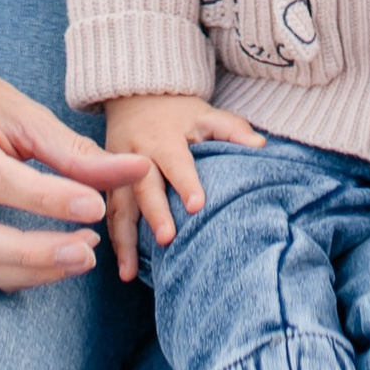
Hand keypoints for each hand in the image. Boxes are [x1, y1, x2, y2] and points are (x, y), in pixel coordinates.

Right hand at [0, 30, 143, 290]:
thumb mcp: (15, 105)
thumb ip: (69, 146)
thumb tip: (133, 169)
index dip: (46, 197)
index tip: (96, 206)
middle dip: (31, 253)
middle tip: (88, 249)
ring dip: (27, 271)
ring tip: (82, 255)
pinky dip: (12, 274)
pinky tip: (51, 263)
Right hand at [102, 90, 264, 281]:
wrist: (135, 97)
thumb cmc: (179, 113)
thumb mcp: (205, 114)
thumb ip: (232, 128)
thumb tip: (261, 145)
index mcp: (164, 137)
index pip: (177, 161)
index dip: (186, 182)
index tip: (197, 206)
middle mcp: (137, 155)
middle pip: (144, 186)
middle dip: (154, 214)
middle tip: (167, 240)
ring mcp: (118, 170)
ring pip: (119, 207)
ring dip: (124, 241)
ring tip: (130, 273)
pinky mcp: (108, 184)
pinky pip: (110, 215)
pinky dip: (114, 241)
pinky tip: (123, 268)